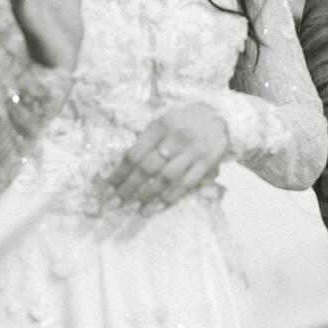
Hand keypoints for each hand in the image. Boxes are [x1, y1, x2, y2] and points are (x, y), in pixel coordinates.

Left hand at [103, 103, 229, 212]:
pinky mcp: (206, 163)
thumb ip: (145, 142)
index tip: (107, 190)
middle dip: (129, 189)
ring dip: (147, 196)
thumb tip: (121, 169)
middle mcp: (176, 137)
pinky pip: (185, 185)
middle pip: (148, 168)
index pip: (135, 153)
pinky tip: (156, 208)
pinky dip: (169, 198)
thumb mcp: (162, 123)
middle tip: (115, 205)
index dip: (119, 174)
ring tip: (134, 210)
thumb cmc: (183, 122)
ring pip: (166, 179)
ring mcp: (193, 151)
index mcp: (160, 125)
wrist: (220, 116)